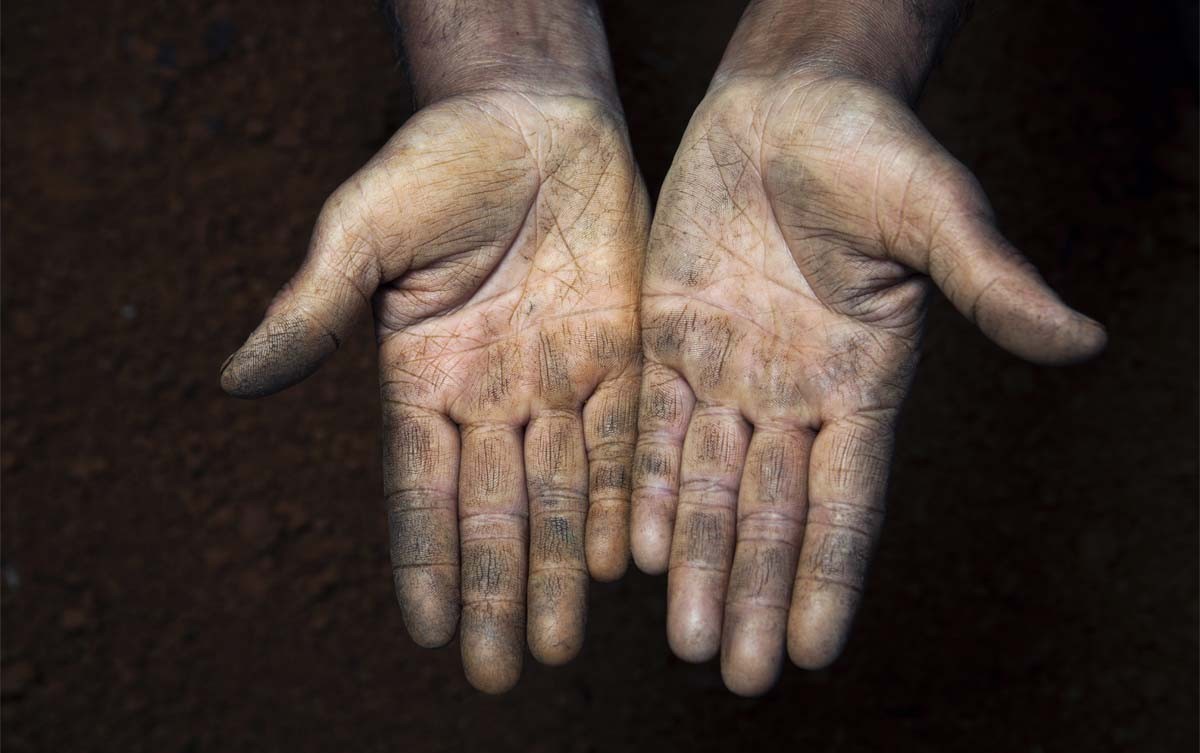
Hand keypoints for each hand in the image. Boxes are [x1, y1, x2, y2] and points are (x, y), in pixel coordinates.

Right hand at [221, 89, 647, 691]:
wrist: (535, 115)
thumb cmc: (438, 161)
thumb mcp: (365, 227)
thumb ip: (316, 306)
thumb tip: (236, 379)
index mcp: (423, 378)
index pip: (420, 489)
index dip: (425, 559)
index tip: (427, 633)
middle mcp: (491, 395)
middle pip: (494, 510)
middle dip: (496, 591)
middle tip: (500, 672)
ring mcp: (559, 380)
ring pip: (563, 493)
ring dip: (561, 569)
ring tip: (559, 644)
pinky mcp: (624, 355)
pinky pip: (626, 440)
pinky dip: (627, 499)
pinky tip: (628, 560)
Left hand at [631, 66, 1103, 694]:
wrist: (786, 103)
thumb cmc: (873, 148)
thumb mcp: (934, 212)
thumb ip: (989, 282)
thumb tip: (1080, 341)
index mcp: (861, 382)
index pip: (845, 501)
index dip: (827, 573)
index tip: (811, 649)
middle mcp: (793, 393)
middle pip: (770, 513)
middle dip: (753, 591)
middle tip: (736, 672)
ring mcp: (729, 371)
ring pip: (708, 485)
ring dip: (696, 561)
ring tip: (685, 638)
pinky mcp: (670, 339)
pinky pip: (654, 427)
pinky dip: (647, 486)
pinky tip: (636, 549)